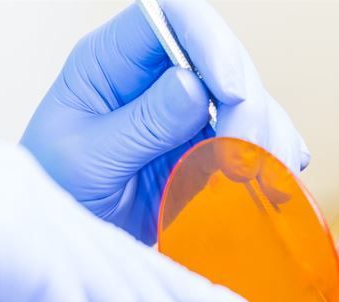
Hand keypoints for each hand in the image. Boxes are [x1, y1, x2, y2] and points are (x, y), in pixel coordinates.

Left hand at [21, 0, 308, 243]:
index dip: (210, 42)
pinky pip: (256, 139)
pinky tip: (279, 177)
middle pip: (224, 59)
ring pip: (251, 100)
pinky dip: (273, 158)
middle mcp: (157, 77)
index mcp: (113, 61)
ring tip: (267, 179)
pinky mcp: (210, 147)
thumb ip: (139, 125)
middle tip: (246, 158)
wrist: (69, 241)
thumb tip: (195, 87)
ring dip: (268, 136)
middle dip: (248, 105)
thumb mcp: (86, 161)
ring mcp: (189, 111)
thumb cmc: (59, 193)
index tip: (233, 93)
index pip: (170, 15)